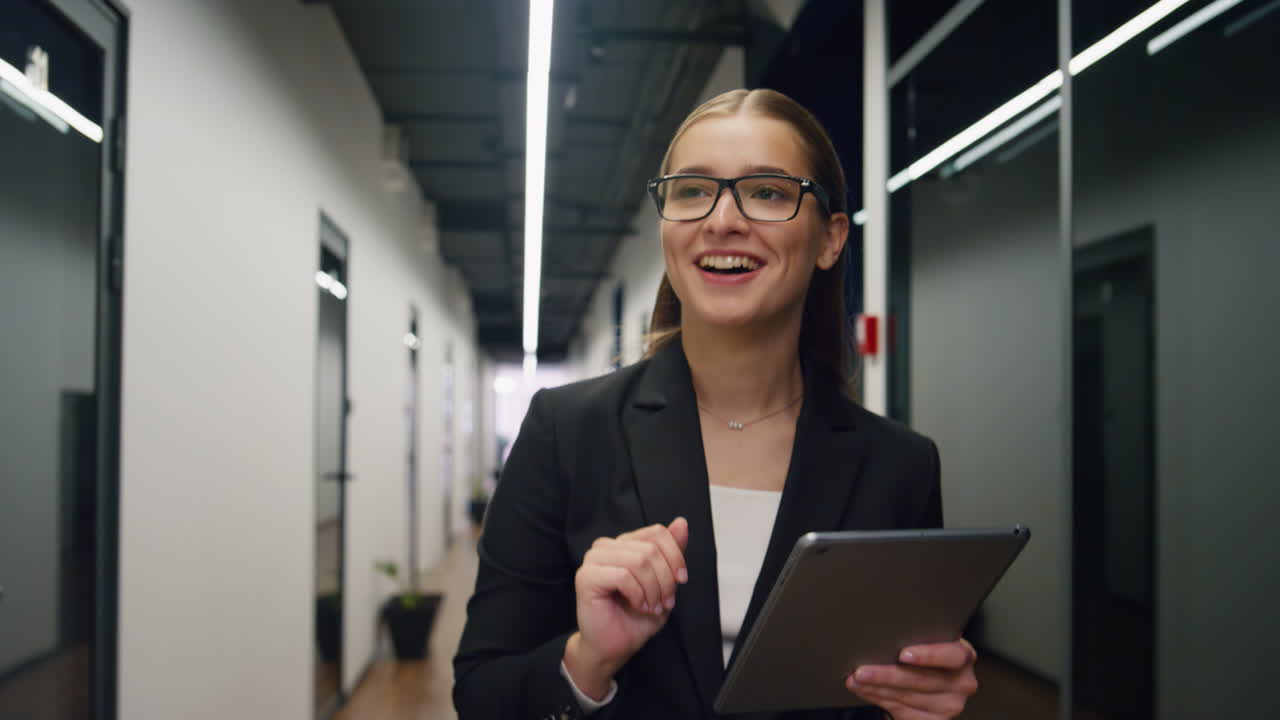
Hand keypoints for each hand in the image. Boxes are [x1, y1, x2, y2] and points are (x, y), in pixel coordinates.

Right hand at [563, 517, 689, 698]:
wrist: (613, 647)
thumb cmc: (634, 618)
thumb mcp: (664, 582)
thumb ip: (671, 552)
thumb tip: (681, 522)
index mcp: (624, 543)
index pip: (657, 532)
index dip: (675, 556)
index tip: (681, 580)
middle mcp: (606, 546)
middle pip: (650, 548)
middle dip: (665, 580)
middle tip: (664, 603)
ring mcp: (593, 559)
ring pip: (639, 560)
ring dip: (652, 589)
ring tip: (651, 607)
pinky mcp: (586, 576)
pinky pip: (623, 576)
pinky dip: (637, 594)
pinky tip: (637, 605)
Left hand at [846, 639, 978, 719]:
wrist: (930, 681)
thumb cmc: (926, 655)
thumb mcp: (927, 640)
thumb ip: (916, 636)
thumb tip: (883, 631)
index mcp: (963, 656)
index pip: (952, 655)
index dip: (928, 655)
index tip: (903, 654)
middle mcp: (961, 682)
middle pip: (922, 680)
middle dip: (887, 674)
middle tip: (862, 670)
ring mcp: (950, 705)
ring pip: (908, 697)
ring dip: (877, 688)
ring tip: (856, 679)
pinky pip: (903, 711)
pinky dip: (879, 699)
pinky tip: (866, 691)